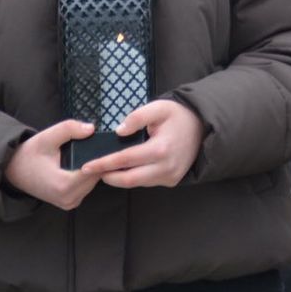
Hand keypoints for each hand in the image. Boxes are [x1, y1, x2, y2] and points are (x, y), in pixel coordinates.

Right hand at [4, 120, 102, 210]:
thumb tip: (91, 128)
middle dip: (99, 161)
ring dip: (94, 168)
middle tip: (101, 145)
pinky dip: (88, 175)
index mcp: (64, 185)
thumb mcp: (47, 137)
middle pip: (97, 177)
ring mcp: (70, 203)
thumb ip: (69, 129)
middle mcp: (69, 198)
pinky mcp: (70, 202)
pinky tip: (84, 163)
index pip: (95, 170)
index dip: (102, 156)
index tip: (106, 144)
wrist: (13, 171)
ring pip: (94, 182)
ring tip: (92, 153)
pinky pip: (87, 186)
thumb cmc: (29, 155)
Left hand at [81, 100, 205, 188]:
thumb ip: (137, 117)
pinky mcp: (172, 180)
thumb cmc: (179, 116)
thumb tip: (118, 132)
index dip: (104, 163)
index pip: (125, 160)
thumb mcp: (159, 107)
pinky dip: (134, 177)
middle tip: (92, 170)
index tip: (87, 165)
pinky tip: (126, 169)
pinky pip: (147, 182)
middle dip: (107, 176)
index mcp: (160, 148)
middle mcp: (165, 167)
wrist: (203, 127)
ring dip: (119, 178)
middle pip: (128, 179)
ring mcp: (170, 176)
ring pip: (137, 183)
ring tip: (106, 169)